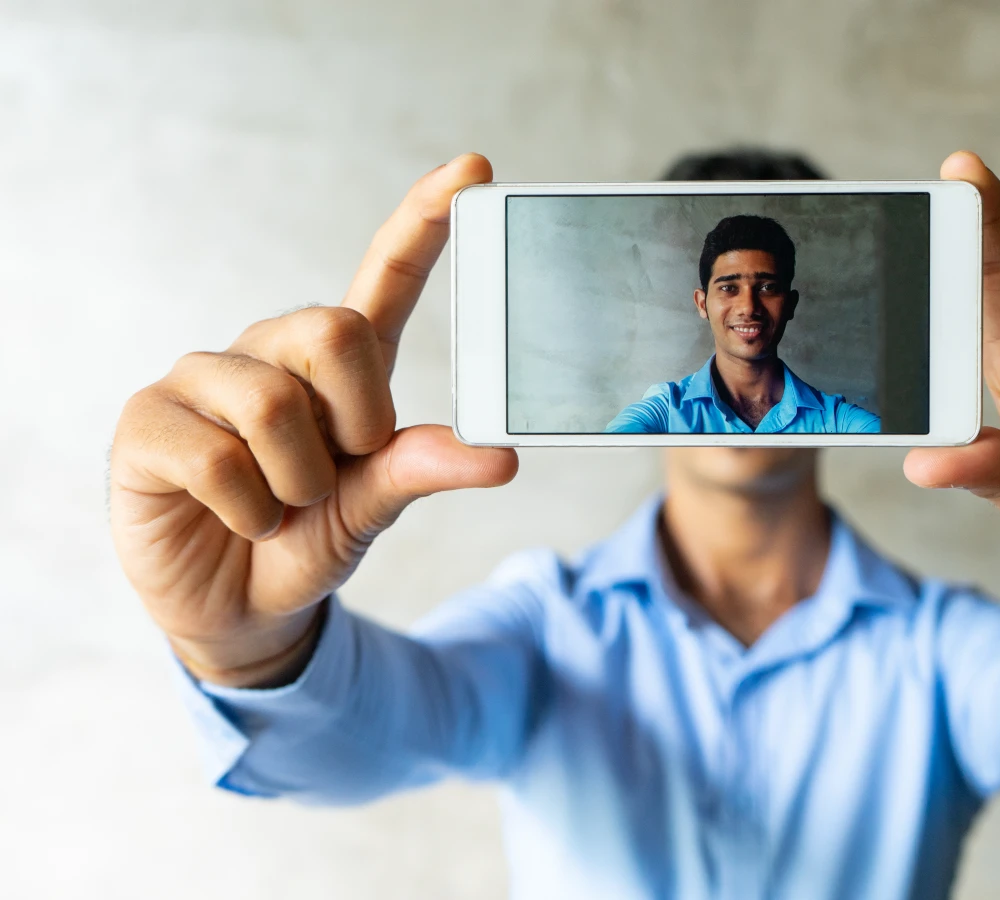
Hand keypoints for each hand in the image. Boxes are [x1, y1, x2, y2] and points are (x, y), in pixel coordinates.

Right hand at [110, 154, 516, 686]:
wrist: (241, 608)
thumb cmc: (309, 539)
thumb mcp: (375, 506)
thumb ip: (422, 469)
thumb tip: (501, 455)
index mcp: (339, 363)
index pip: (385, 274)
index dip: (426, 221)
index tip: (474, 169)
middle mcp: (271, 351)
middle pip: (334, 330)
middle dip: (354, 422)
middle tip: (339, 471)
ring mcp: (203, 379)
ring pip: (274, 405)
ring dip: (298, 484)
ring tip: (283, 506)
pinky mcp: (148, 421)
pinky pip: (218, 459)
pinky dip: (250, 512)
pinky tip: (241, 519)